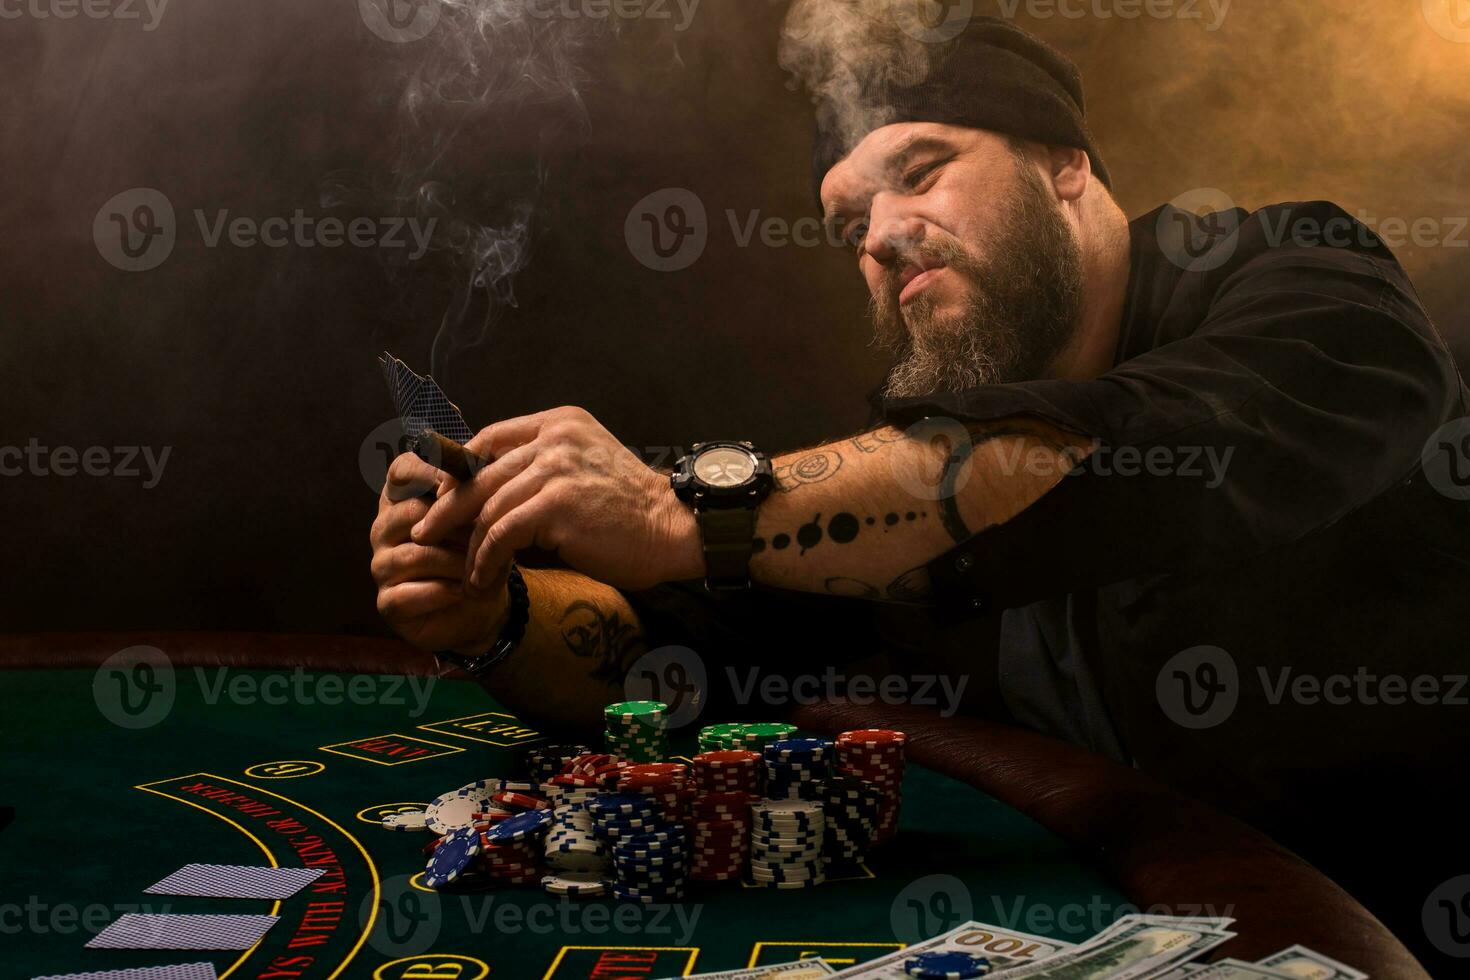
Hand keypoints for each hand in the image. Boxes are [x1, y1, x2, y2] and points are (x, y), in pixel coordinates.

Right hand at [370, 452, 513, 653]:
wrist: (482, 602)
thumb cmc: (478, 550)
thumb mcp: (483, 517)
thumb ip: (475, 493)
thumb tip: (482, 478)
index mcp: (402, 498)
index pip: (402, 470)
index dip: (434, 474)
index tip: (469, 485)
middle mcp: (383, 528)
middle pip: (411, 513)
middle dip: (457, 526)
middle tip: (486, 537)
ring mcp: (381, 565)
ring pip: (416, 555)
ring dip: (456, 562)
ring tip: (481, 567)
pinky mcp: (387, 602)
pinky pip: (410, 593)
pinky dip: (445, 592)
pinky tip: (466, 591)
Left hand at [411, 406, 700, 593]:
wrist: (671, 529)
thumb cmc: (628, 509)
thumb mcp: (584, 467)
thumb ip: (543, 466)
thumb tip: (487, 490)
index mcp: (560, 422)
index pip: (491, 438)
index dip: (460, 468)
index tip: (441, 497)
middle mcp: (556, 439)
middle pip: (481, 472)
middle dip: (448, 507)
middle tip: (425, 531)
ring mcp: (557, 469)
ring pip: (488, 507)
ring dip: (469, 544)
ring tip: (464, 569)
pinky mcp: (558, 504)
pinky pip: (503, 533)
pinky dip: (487, 559)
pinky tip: (484, 576)